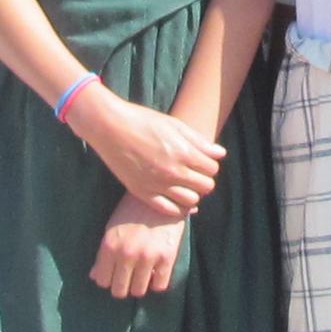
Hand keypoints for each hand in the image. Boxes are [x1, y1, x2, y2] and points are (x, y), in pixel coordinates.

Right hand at [65, 86, 224, 215]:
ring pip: (191, 201)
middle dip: (204, 180)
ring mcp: (157, 184)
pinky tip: (174, 197)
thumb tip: (220, 154)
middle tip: (194, 173)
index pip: (212, 169)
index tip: (202, 161)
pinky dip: (177, 207)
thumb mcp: (175, 125)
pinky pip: (168, 210)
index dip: (210, 165)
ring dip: (193, 194)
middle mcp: (173, 172)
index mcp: (183, 152)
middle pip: (205, 187)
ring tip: (185, 185)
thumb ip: (199, 141)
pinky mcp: (142, 192)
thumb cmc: (143, 121)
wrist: (110, 127)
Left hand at [90, 194, 187, 297]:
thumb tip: (94, 276)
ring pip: (139, 291)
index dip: (109, 279)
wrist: (163, 193)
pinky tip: (158, 272)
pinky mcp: (167, 257)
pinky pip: (160, 286)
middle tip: (130, 278)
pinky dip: (158, 283)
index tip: (116, 275)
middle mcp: (126, 253)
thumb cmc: (134, 208)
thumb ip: (104, 253)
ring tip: (145, 274)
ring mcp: (147, 256)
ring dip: (141, 285)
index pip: (102, 280)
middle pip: (119, 290)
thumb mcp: (113, 226)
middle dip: (124, 286)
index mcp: (109, 245)